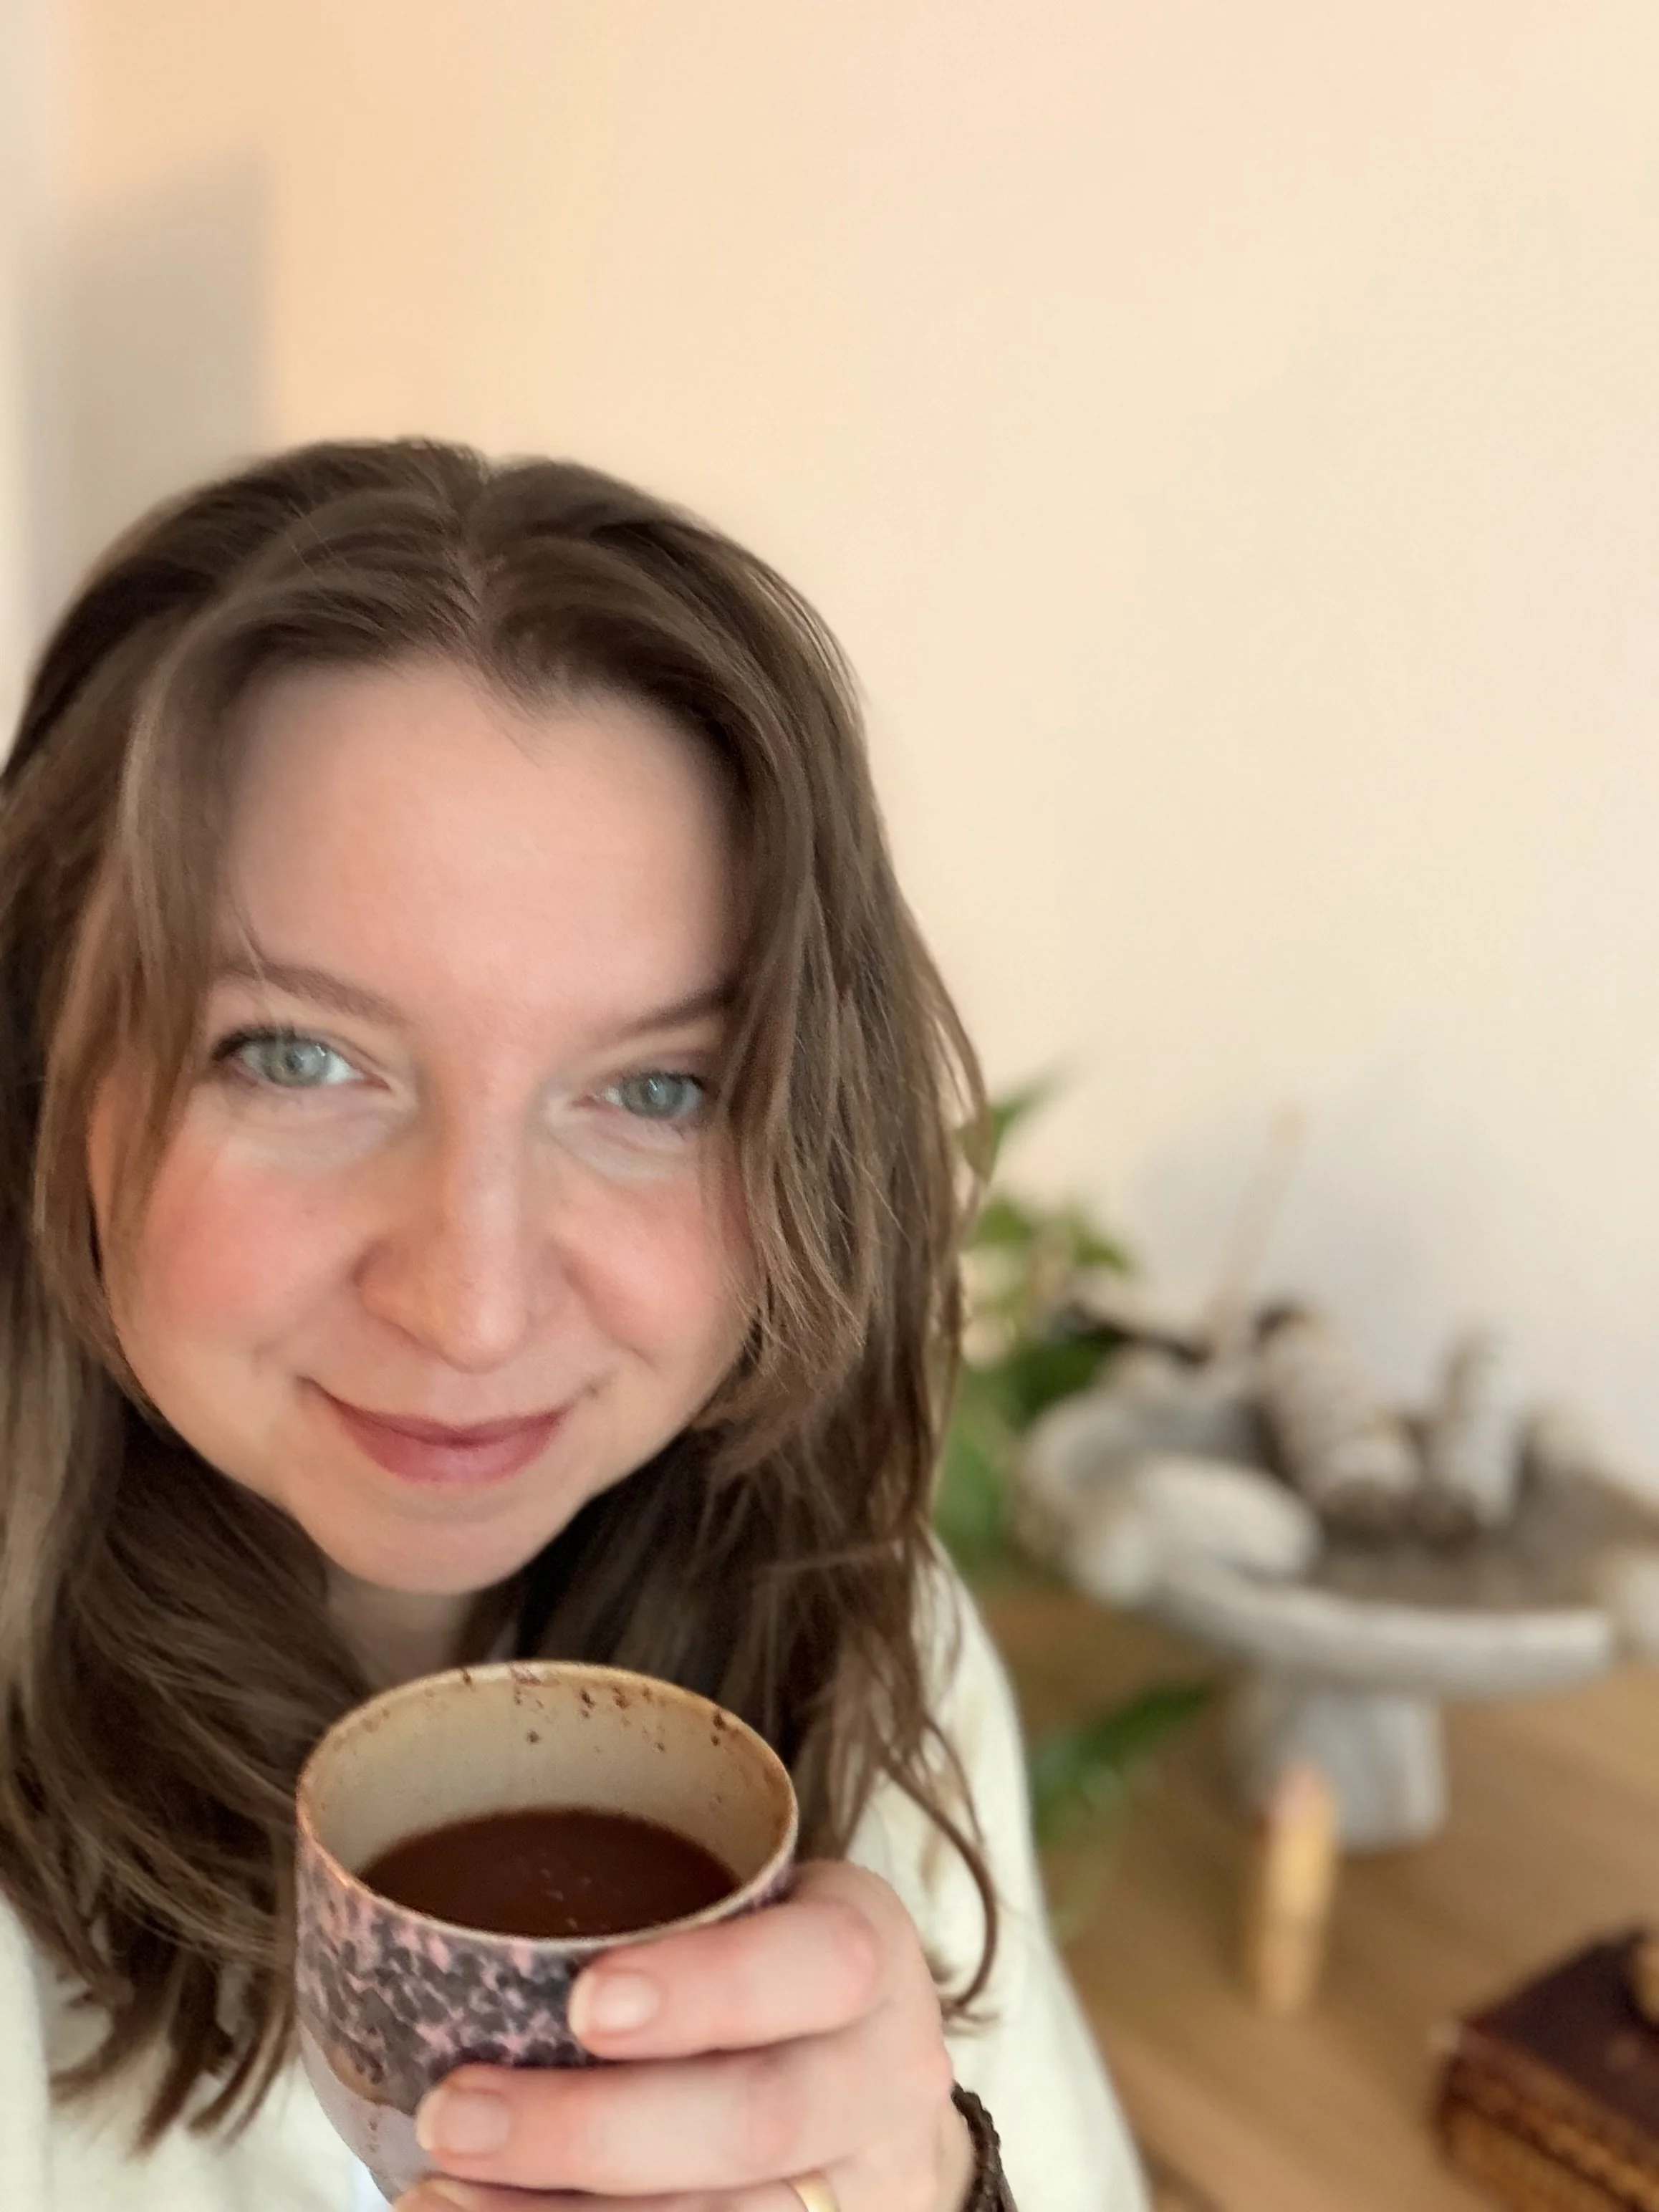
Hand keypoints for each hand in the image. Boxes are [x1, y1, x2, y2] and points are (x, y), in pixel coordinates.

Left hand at [394, 1860, 976, 2211]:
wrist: (870, 2103)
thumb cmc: (762, 1973)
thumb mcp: (749, 1907)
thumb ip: (652, 1906)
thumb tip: (411, 1905)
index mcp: (869, 1949)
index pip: (819, 1965)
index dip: (710, 1989)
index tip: (581, 2005)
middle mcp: (886, 2076)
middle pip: (761, 2121)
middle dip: (594, 2131)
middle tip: (449, 2116)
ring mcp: (864, 2191)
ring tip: (436, 2195)